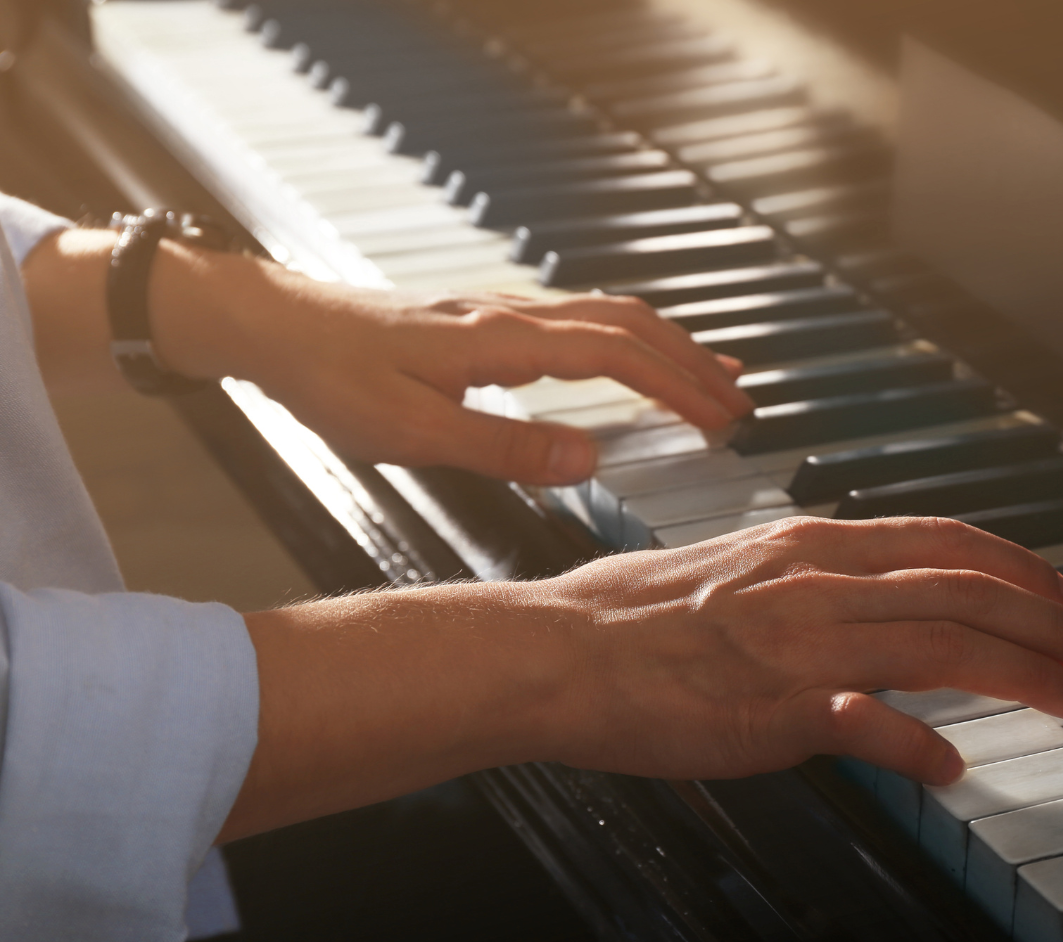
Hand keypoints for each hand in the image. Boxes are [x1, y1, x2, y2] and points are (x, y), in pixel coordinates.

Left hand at [153, 252, 753, 484]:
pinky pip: (583, 318)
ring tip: (716, 373)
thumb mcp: (414, 432)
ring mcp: (504, 313)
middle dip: (693, 364)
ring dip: (670, 344)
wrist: (273, 327)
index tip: (725, 420)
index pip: (620, 357)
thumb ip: (505, 448)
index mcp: (504, 343)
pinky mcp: (489, 321)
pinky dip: (631, 336)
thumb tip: (590, 460)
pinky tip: (635, 356)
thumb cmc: (332, 379)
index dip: (680, 388)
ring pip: (612, 314)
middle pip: (632, 325)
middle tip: (741, 404)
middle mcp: (514, 316)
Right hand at [530, 517, 1062, 782]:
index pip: (948, 543)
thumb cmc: (635, 617)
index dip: (1026, 571)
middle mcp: (818, 580)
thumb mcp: (740, 572)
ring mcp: (799, 641)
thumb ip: (814, 590)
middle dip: (1057, 623)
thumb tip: (871, 617)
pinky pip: (865, 723)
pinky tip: (953, 766)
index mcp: (812, 545)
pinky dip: (919, 743)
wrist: (556, 651)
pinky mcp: (771, 707)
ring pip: (943, 642)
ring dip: (1027, 673)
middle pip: (970, 590)